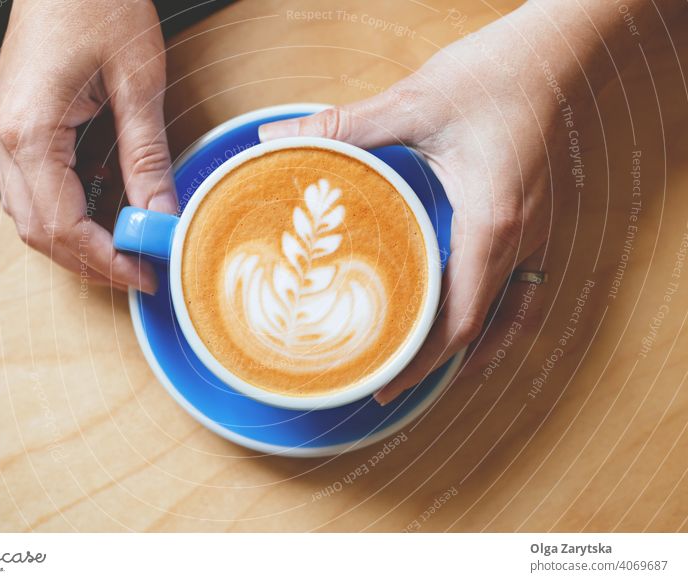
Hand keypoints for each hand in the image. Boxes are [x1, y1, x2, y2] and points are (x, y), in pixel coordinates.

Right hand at [0, 0, 175, 293]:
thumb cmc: (96, 1)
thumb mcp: (137, 82)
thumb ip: (147, 155)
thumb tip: (161, 215)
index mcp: (30, 131)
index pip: (64, 225)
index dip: (106, 260)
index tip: (144, 273)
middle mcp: (6, 137)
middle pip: (39, 230)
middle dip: (89, 260)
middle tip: (138, 270)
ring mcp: (6, 130)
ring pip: (31, 213)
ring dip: (77, 239)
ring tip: (126, 247)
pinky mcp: (18, 122)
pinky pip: (35, 185)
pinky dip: (69, 209)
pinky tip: (106, 208)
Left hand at [259, 1, 649, 403]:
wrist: (554, 53)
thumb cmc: (495, 75)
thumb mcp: (415, 101)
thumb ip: (347, 125)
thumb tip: (280, 137)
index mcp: (491, 222)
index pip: (461, 320)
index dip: (425, 363)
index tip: (388, 385)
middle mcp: (519, 237)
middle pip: (481, 328)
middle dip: (435, 363)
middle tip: (390, 382)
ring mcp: (531, 231)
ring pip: (505, 314)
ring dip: (467, 346)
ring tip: (426, 365)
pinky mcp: (530, 218)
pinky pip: (515, 287)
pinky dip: (489, 314)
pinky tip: (464, 311)